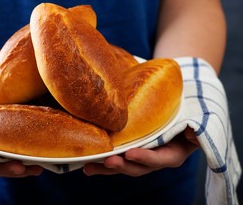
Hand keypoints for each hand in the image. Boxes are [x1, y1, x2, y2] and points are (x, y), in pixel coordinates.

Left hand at [83, 127, 198, 175]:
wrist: (179, 117)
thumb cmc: (187, 117)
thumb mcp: (197, 122)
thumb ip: (195, 129)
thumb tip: (192, 132)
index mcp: (173, 154)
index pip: (159, 159)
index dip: (146, 158)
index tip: (131, 153)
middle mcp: (155, 159)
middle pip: (137, 167)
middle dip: (122, 165)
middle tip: (108, 161)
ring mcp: (140, 157)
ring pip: (123, 166)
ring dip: (106, 167)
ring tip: (89, 168)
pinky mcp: (129, 152)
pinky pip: (116, 159)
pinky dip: (101, 162)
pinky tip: (87, 164)